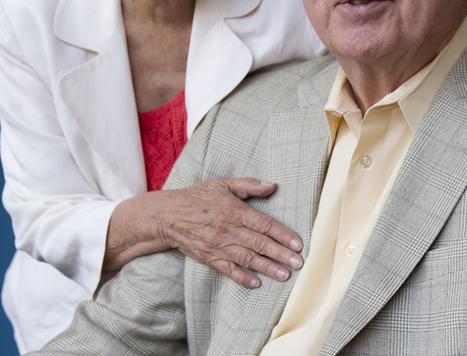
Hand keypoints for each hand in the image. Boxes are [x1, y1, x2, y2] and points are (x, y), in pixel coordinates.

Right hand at [105, 177, 303, 288]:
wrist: (168, 215)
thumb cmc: (198, 197)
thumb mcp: (223, 184)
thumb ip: (249, 185)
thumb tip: (272, 185)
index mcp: (235, 210)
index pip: (265, 224)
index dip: (283, 235)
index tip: (298, 244)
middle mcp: (229, 229)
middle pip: (260, 243)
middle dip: (281, 254)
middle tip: (298, 263)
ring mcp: (219, 245)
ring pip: (248, 258)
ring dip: (267, 268)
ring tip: (285, 275)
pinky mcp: (209, 257)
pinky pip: (228, 269)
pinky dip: (242, 277)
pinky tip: (256, 283)